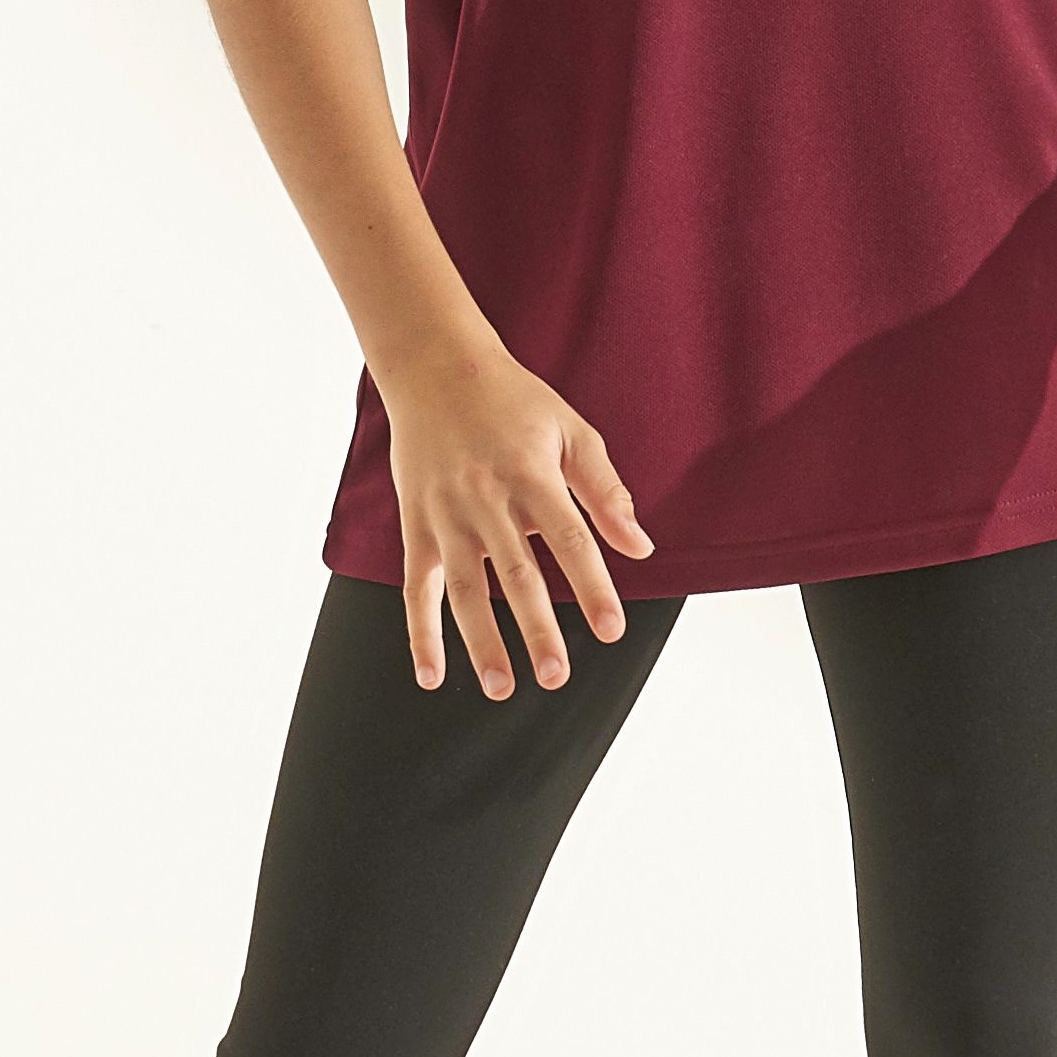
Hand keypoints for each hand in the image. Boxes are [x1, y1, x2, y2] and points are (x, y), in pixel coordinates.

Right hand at [386, 348, 653, 696]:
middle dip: (536, 630)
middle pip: (515, 574)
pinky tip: (432, 676)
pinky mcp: (416, 526)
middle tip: (556, 676)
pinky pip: (416, 588)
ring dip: (480, 643)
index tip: (612, 629)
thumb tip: (641, 547)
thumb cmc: (513, 401)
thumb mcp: (571, 430)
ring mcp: (445, 515)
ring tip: (502, 688)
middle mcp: (485, 499)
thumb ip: (605, 490)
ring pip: (463, 589)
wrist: (435, 368)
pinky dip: (420, 634)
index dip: (592, 586)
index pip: (569, 540)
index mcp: (531, 474)